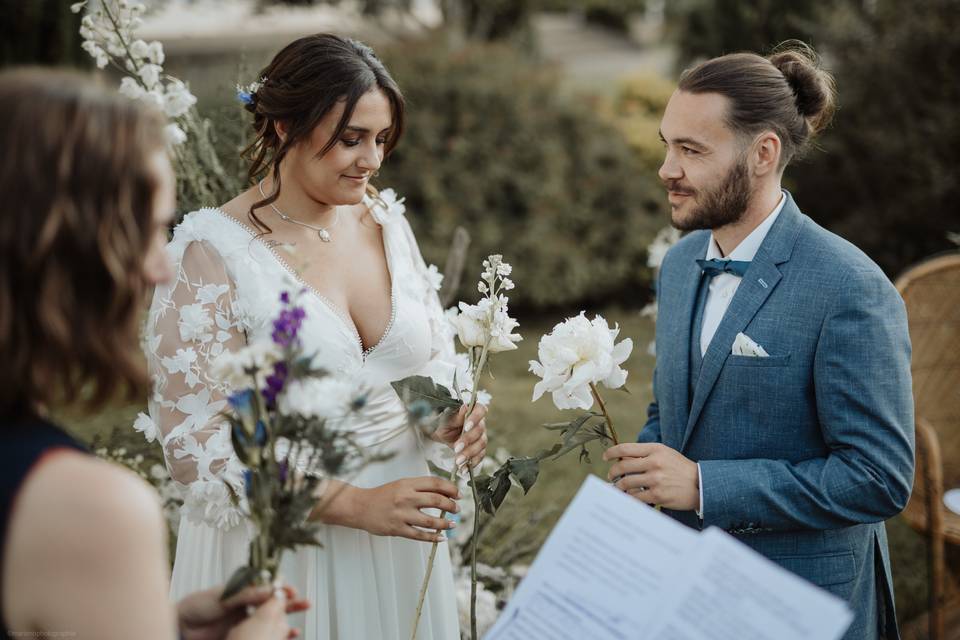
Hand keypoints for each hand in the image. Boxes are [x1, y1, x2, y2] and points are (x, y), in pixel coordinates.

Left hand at [178, 583, 308, 639]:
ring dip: (286, 621)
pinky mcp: (242, 636)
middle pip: (274, 604)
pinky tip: (287, 637)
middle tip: (305, 603)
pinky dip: (275, 636)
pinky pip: (262, 636)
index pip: (268, 588)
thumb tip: (269, 589)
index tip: (292, 591)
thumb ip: (246, 594)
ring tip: (300, 622)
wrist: (181, 627)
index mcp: (243, 591)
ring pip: (271, 620)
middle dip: (290, 603)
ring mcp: (245, 621)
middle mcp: (247, 606)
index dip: (281, 589)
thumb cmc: (198, 606)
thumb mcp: (222, 596)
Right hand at [354, 476, 460, 541]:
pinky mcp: (398, 529)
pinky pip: (420, 535)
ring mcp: (402, 514)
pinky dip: (434, 538)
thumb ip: (420, 487)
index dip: (451, 489)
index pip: (435, 483)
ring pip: (431, 521)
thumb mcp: (401, 484)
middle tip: (457, 509)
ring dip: (446, 523)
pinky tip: (442, 538)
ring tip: (452, 523)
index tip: (458, 494)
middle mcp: (406, 498)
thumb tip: (444, 492)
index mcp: (408, 484)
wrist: (361, 507)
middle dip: (451, 506)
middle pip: (437, 501)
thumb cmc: (383, 495)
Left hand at [431, 402, 487, 468]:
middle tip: (456, 448)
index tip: (466, 427)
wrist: (440, 434)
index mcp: (473, 411)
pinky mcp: (479, 449)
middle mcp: (480, 423)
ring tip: (458, 461)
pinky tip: (463, 469)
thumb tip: (465, 407)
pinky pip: (480, 457)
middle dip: (468, 440)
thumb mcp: (446, 419)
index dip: (476, 418)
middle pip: (480, 431)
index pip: (481, 410)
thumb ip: (456, 415)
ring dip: (470, 454)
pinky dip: (472, 464)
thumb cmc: (443, 422)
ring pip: (481, 445)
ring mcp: (481, 436)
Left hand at [603, 443, 699, 510]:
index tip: (606, 457)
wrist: (701, 484)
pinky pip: (635, 497)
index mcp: (655, 449)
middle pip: (622, 466)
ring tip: (619, 488)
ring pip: (626, 483)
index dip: (611, 452)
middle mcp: (654, 463)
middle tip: (610, 476)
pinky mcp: (657, 495)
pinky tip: (630, 496)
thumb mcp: (665, 454)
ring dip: (619, 486)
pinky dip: (629, 497)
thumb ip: (645, 454)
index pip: (625, 448)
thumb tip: (621, 458)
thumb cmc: (680, 469)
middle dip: (612, 472)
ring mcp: (656, 479)